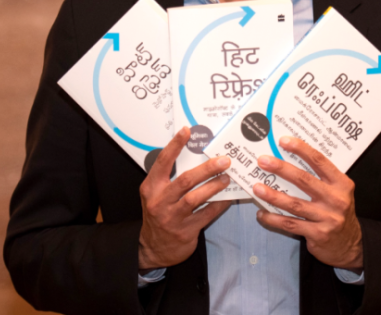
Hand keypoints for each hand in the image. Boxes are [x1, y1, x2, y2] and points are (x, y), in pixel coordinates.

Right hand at [138, 127, 232, 270]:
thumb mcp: (156, 195)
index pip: (163, 163)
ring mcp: (172, 218)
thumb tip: (196, 158)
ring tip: (227, 178)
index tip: (186, 131)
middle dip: (206, 168)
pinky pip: (206, 215)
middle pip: (185, 180)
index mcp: (151, 188)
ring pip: (195, 198)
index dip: (174, 146)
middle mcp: (160, 201)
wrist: (154, 248)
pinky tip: (228, 198)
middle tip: (224, 160)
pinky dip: (219, 205)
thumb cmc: (159, 215)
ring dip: (214, 186)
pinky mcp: (185, 231)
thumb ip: (170, 179)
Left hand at [252, 136, 362, 272]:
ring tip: (257, 188)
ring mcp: (327, 218)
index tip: (283, 141)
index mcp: (341, 184)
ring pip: (294, 204)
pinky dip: (273, 219)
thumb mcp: (337, 192)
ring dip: (273, 195)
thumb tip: (289, 159)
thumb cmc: (336, 211)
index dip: (301, 149)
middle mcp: (336, 199)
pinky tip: (261, 213)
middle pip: (304, 180)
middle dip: (281, 169)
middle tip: (263, 161)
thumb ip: (320, 178)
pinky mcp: (318, 234)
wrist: (349, 244)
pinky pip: (290, 224)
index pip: (320, 161)